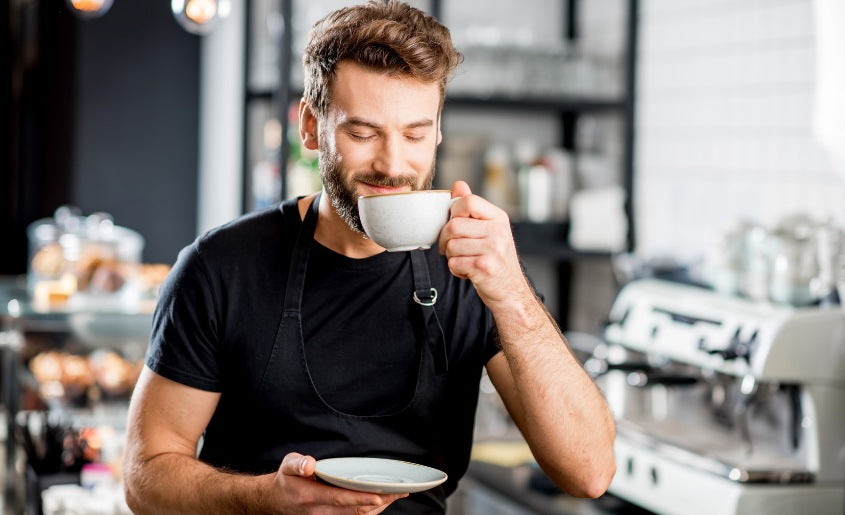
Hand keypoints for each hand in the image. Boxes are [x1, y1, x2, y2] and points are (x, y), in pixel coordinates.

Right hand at [266, 453, 407, 513]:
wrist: (275, 501)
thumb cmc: (286, 481)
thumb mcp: (287, 466)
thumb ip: (298, 464)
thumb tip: (309, 464)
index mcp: (311, 497)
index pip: (341, 499)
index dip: (361, 498)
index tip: (379, 496)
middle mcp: (321, 512)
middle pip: (355, 510)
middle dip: (379, 502)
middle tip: (399, 492)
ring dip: (378, 508)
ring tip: (396, 496)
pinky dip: (370, 512)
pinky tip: (382, 503)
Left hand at [439, 181, 532, 307]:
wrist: (510, 292)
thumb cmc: (496, 260)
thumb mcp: (489, 230)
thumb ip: (473, 208)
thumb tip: (458, 185)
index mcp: (499, 218)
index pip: (468, 201)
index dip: (455, 212)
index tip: (457, 224)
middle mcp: (498, 231)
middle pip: (454, 225)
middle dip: (446, 239)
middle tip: (454, 248)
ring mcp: (493, 249)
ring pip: (451, 246)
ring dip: (452, 256)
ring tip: (466, 260)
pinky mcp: (485, 267)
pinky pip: (454, 263)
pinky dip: (456, 269)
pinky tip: (468, 271)